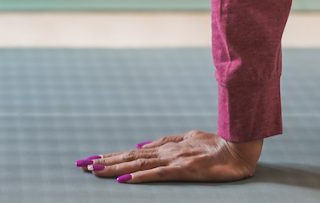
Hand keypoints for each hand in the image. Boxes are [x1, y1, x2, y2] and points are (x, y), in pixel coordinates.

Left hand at [77, 131, 261, 183]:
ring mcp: (173, 160)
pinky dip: (140, 177)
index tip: (91, 159)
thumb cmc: (215, 144)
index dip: (111, 156)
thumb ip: (164, 141)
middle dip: (104, 161)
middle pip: (129, 157)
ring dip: (115, 168)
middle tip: (82, 165)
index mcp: (164, 146)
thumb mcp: (186, 138)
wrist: (237, 148)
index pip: (131, 152)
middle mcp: (164, 151)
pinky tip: (125, 180)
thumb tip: (140, 144)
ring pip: (138, 164)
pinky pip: (158, 174)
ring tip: (96, 170)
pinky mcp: (184, 170)